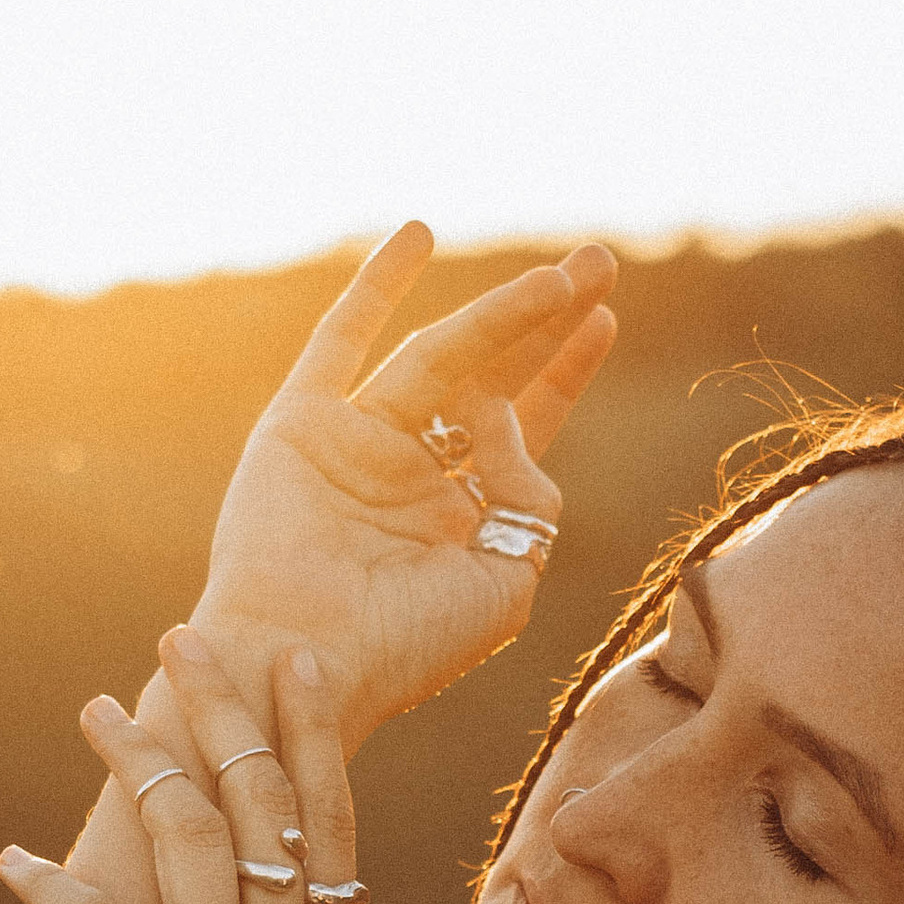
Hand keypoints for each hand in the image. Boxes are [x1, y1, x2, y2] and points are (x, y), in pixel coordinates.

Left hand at [0, 630, 365, 903]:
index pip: (329, 818)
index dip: (309, 730)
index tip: (295, 656)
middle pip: (259, 799)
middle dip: (223, 705)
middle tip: (186, 633)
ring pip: (186, 837)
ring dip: (137, 762)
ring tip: (99, 710)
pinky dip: (53, 884)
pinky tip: (13, 858)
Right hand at [195, 223, 615, 750]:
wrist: (302, 668)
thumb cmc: (402, 649)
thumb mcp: (503, 581)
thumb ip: (527, 498)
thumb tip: (508, 417)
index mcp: (460, 517)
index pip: (524, 425)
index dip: (565, 369)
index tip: (604, 316)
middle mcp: (411, 473)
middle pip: (491, 375)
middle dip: (546, 321)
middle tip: (598, 260)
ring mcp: (356, 445)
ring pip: (440, 356)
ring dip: (501, 313)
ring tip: (558, 277)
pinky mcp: (300, 427)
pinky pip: (341, 342)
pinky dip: (376, 288)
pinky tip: (418, 235)